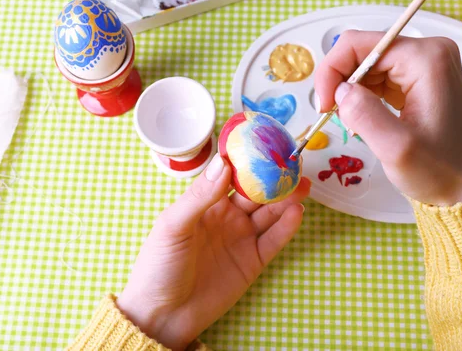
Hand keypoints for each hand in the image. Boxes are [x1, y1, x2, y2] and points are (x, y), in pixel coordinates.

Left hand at [116, 154, 310, 349]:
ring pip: (268, 214)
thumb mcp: (173, 225)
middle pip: (255, 192)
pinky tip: (296, 212)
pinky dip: (286, 227)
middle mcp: (225, 217)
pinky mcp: (252, 262)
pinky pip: (273, 241)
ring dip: (286, 200)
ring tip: (303, 186)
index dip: (247, 161)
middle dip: (274, 178)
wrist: (163, 315)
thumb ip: (199, 196)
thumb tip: (223, 163)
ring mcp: (240, 239)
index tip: (265, 145)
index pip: (230, 175)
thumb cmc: (158, 266)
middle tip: (294, 164)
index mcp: (204, 203)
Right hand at [314, 31, 461, 205]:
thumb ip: (363, 114)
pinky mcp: (417, 78)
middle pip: (362, 50)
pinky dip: (361, 93)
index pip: (360, 44)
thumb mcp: (396, 147)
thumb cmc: (439, 170)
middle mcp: (427, 52)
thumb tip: (339, 90)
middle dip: (339, 80)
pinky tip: (360, 115)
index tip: (323, 104)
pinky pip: (377, 75)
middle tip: (330, 112)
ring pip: (366, 63)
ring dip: (349, 88)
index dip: (332, 69)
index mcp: (426, 59)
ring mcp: (423, 64)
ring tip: (349, 118)